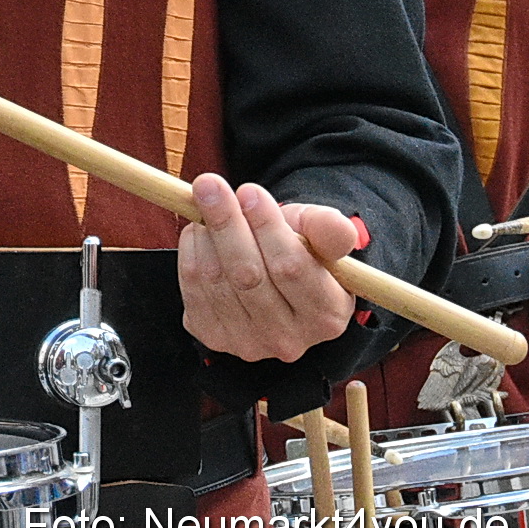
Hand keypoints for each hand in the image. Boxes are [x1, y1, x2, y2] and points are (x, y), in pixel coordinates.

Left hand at [178, 174, 357, 363]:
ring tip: (208, 202)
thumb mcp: (319, 233)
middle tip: (210, 185)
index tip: (249, 191)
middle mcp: (288, 339)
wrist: (272, 275)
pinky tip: (199, 231)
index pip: (291, 267)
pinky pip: (192, 287)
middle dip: (226, 223)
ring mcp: (247, 343)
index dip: (266, 226)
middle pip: (248, 275)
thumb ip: (329, 229)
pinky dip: (190, 250)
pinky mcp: (213, 336)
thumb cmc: (299, 249)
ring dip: (205, 232)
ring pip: (215, 278)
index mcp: (325, 315)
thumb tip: (337, 226)